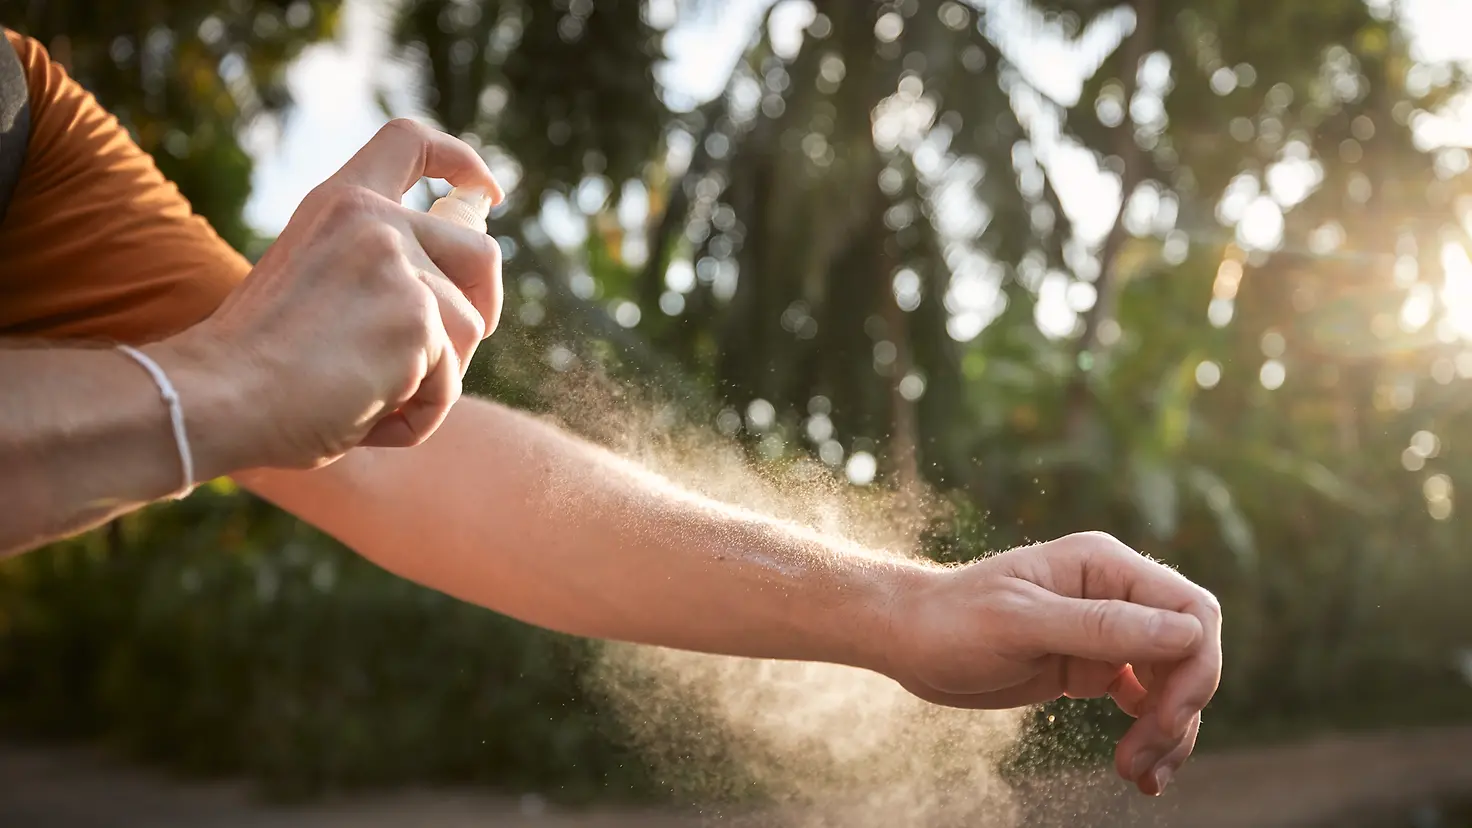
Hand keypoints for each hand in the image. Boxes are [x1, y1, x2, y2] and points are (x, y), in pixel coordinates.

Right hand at [153, 119, 504, 472]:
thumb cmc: (255, 362)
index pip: (409, 142)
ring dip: (433, 379)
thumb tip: (456, 294)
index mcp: (340, 203)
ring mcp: (402, 269)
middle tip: (457, 347)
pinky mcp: (419, 322)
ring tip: (366, 397)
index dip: (462, 163)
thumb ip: (372, 268)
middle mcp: (376, 223)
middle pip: (481, 253)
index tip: (484, 192)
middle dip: (485, 304)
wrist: (218, 395)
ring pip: (468, 332)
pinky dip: (417, 415)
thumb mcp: (314, 281)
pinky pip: (448, 385)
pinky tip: (364, 417)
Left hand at [884, 531, 1221, 796]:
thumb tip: (1188, 635)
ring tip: (1140, 776)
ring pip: (1173, 683)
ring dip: (1169, 732)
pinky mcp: (1093, 666)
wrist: (909, 640)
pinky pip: (1146, 701)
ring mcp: (1107, 631)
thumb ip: (1100, 627)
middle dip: (1180, 709)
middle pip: (1190, 651)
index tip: (1166, 719)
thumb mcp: (1020, 623)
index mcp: (1105, 566)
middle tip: (1144, 759)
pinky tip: (1140, 770)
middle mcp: (1115, 594)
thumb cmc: (953, 621)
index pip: (1191, 611)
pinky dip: (1151, 735)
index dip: (1196, 667)